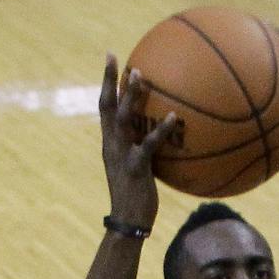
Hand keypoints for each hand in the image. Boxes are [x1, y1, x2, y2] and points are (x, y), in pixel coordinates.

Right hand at [97, 54, 181, 228]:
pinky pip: (148, 144)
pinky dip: (160, 130)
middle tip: (114, 56)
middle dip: (108, 80)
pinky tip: (173, 116)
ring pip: (123, 119)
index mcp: (110, 142)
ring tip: (140, 75)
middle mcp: (112, 145)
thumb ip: (143, 145)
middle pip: (107, 106)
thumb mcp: (137, 166)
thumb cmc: (137, 195)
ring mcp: (122, 155)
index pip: (104, 106)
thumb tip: (161, 130)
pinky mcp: (136, 168)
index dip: (106, 82)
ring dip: (131, 96)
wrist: (128, 221)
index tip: (109, 58)